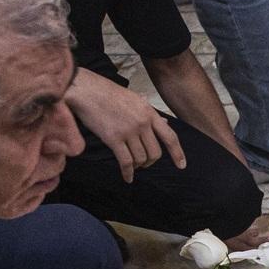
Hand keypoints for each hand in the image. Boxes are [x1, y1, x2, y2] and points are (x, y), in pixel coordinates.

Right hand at [65, 67, 184, 183]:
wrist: (86, 91)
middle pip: (155, 153)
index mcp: (150, 113)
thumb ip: (150, 113)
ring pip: (141, 159)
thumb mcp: (135, 99)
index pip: (170, 137)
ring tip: (132, 165)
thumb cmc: (108, 93)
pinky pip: (126, 162)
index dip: (178, 153)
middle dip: (150, 162)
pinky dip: (128, 173)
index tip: (181, 165)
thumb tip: (166, 123)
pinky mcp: (113, 138)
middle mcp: (142, 123)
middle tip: (144, 164)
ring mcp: (129, 131)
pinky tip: (127, 177)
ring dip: (138, 166)